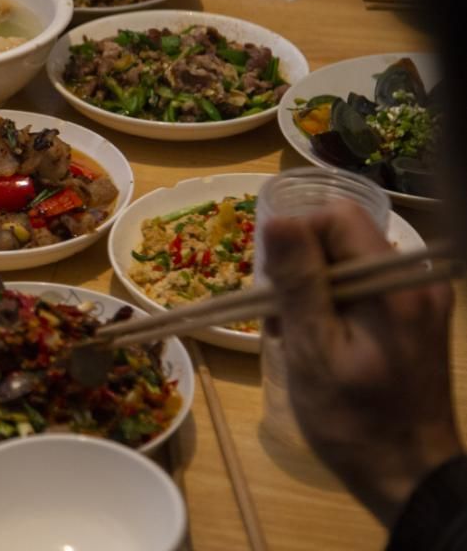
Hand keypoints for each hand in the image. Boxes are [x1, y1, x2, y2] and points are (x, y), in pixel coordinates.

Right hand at [262, 200, 461, 525]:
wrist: (408, 476)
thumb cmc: (353, 419)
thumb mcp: (313, 349)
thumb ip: (299, 281)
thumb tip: (277, 220)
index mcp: (396, 283)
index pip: (337, 218)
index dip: (295, 238)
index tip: (273, 285)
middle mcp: (416, 279)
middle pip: (342, 238)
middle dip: (300, 270)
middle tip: (279, 321)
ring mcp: (420, 299)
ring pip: (348, 264)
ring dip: (312, 292)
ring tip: (295, 338)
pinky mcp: (415, 317)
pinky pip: (363, 289)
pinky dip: (333, 307)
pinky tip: (319, 342)